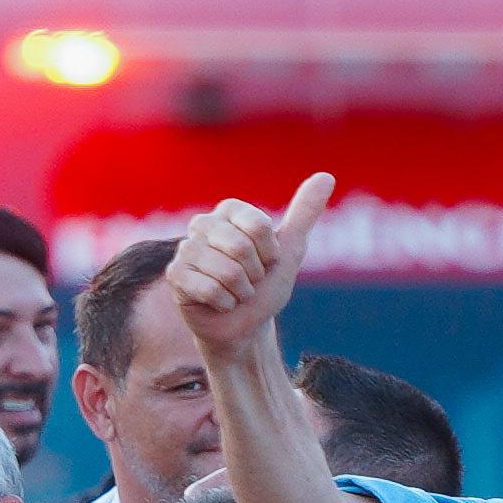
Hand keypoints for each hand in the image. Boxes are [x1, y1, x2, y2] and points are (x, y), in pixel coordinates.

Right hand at [167, 175, 331, 362]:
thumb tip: (326, 176)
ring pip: (227, 271)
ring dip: (241, 291)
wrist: (247, 326)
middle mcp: (203, 224)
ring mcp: (185, 249)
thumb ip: (305, 212)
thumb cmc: (266, 285)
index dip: (270, 252)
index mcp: (229, 210)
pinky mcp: (175, 276)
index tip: (267, 260)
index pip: (258, 225)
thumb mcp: (290, 249)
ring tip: (235, 291)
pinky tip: (220, 303)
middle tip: (249, 280)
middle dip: (255, 274)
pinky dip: (225, 303)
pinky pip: (209, 289)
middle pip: (241, 247)